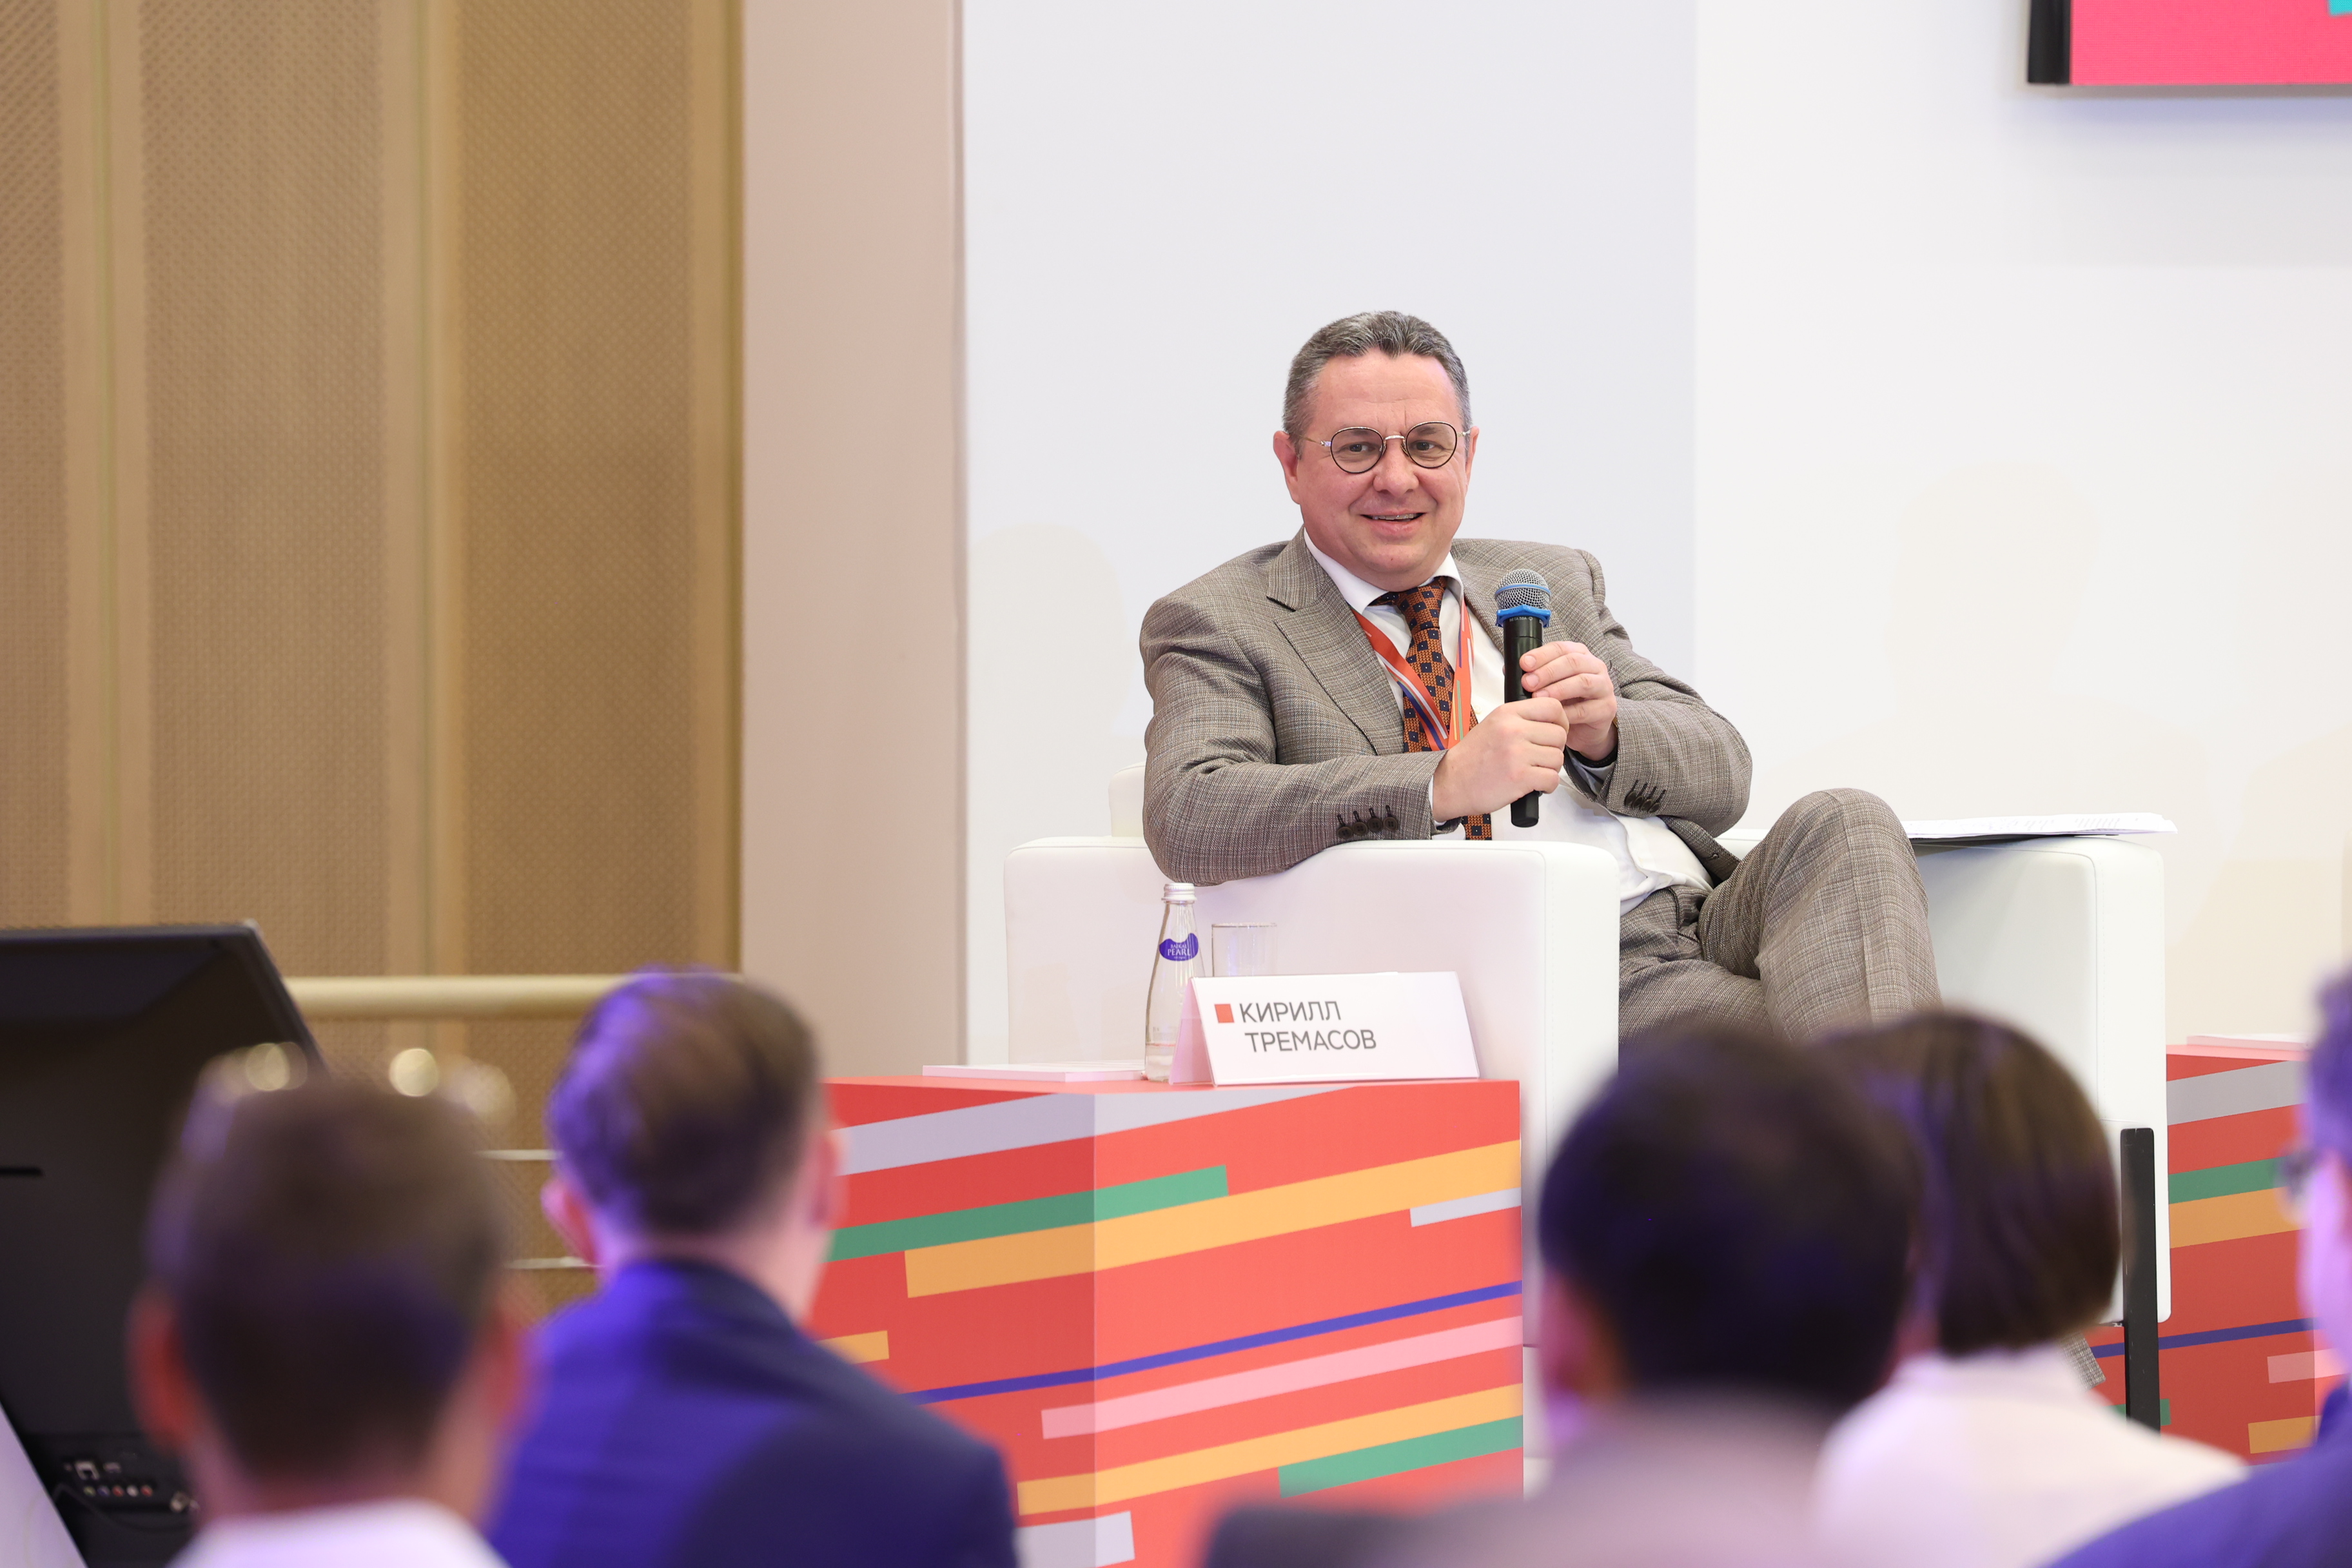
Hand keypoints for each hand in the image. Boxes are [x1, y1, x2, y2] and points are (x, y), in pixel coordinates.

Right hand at [1431, 697, 1566, 820]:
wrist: (1450, 782)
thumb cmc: (1472, 758)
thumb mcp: (1493, 725)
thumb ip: (1520, 720)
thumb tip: (1550, 722)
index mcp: (1507, 713)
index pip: (1552, 706)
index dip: (1561, 721)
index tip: (1555, 731)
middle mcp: (1513, 730)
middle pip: (1559, 734)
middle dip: (1555, 749)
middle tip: (1541, 757)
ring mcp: (1517, 753)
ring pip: (1558, 758)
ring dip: (1550, 769)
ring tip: (1534, 772)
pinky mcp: (1520, 777)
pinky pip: (1552, 779)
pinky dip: (1547, 786)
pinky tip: (1534, 786)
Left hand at [1519, 642, 1617, 760]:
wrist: (1585, 729)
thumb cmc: (1566, 702)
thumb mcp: (1548, 685)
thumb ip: (1532, 675)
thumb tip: (1508, 669)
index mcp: (1579, 655)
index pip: (1561, 648)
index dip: (1541, 654)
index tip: (1524, 663)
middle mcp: (1595, 667)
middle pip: (1573, 662)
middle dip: (1547, 671)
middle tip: (1528, 682)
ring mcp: (1604, 687)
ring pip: (1583, 682)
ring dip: (1558, 689)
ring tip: (1538, 697)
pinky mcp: (1606, 708)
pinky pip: (1586, 709)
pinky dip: (1568, 712)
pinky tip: (1553, 716)